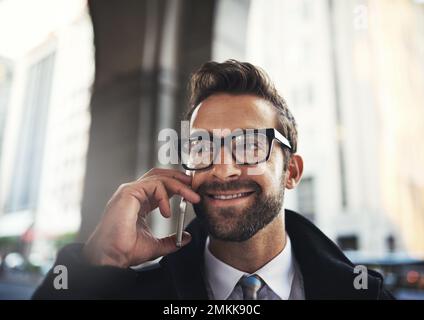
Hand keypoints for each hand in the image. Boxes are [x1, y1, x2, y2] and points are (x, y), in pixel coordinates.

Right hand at [82, 168, 199, 267]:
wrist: (112, 256)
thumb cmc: (125, 250)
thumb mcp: (156, 245)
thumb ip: (171, 240)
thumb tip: (186, 237)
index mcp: (140, 203)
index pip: (160, 185)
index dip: (177, 186)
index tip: (191, 193)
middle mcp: (134, 194)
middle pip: (159, 175)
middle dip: (179, 178)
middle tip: (194, 185)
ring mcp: (130, 191)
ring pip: (159, 178)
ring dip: (178, 185)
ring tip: (191, 196)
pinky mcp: (128, 192)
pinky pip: (153, 185)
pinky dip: (164, 195)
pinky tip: (166, 212)